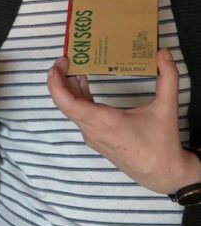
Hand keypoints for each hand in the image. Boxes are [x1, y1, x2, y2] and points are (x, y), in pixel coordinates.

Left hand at [46, 49, 200, 193]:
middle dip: (60, 80)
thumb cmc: (161, 143)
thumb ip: (168, 77)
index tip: (58, 65)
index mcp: (104, 121)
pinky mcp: (96, 139)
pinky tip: (84, 85)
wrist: (161, 173)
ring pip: (73, 111)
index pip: (67, 103)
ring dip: (69, 89)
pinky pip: (80, 116)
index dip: (56, 84)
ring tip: (73, 67)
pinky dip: (78, 99)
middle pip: (65, 104)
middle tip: (65, 60)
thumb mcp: (167, 108)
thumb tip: (163, 52)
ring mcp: (92, 136)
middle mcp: (92, 130)